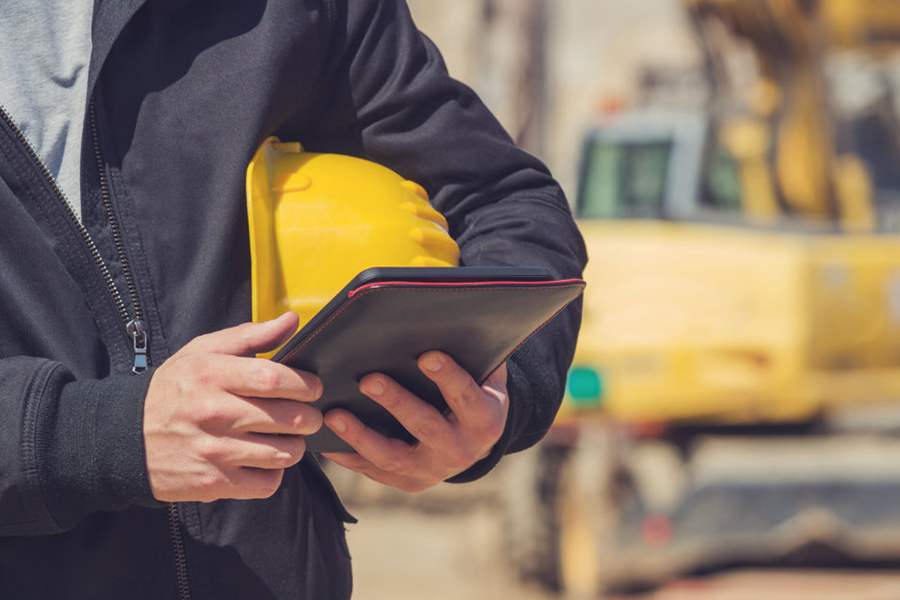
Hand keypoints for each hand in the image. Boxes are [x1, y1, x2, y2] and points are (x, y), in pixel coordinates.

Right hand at [143, 312, 322, 501]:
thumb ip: (251, 336)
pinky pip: (267, 482)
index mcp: (211, 375)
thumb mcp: (202, 352)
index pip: (273, 378)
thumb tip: (291, 320)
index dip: (304, 384)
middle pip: (287, 417)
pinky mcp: (213, 483)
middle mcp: (213, 413)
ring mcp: (214, 451)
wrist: (123, 438)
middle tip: (309, 414)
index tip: (313, 387)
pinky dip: (274, 472)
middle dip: (310, 416)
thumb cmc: (173, 390)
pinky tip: (265, 459)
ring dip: (296, 445)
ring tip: (287, 436)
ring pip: (284, 452)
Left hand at [322, 352, 508, 492]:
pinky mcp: (407, 482)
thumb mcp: (486, 376)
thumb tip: (448, 318)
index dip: (448, 377)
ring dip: (361, 435)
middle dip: (396, 402)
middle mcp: (460, 451)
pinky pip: (373, 470)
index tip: (427, 355)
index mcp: (484, 421)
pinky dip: (348, 456)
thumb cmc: (475, 393)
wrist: (477, 442)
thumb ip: (473, 355)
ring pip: (392, 456)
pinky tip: (325, 439)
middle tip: (368, 380)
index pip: (466, 397)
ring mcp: (432, 471)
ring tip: (333, 414)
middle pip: (425, 426)